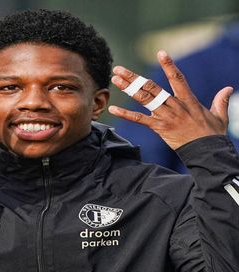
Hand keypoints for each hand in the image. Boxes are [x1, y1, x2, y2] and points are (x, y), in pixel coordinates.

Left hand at [108, 50, 232, 149]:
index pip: (177, 78)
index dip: (169, 65)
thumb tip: (227, 89)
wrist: (206, 150)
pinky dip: (125, 114)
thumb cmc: (212, 135)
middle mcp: (174, 105)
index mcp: (187, 99)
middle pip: (151, 87)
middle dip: (134, 77)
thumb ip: (220, 101)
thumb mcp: (219, 116)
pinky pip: (139, 120)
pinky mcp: (159, 128)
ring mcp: (165, 115)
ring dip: (128, 88)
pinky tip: (113, 109)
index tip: (161, 52)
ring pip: (144, 99)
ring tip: (115, 80)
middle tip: (119, 69)